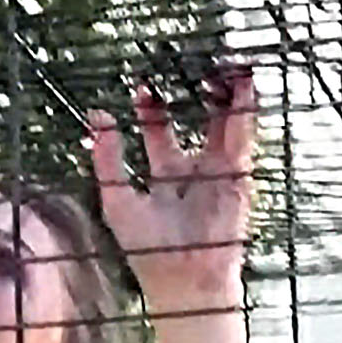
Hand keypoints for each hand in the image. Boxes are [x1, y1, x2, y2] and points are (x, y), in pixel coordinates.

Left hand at [88, 65, 256, 342]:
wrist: (183, 281)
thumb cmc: (148, 252)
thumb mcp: (116, 200)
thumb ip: (107, 160)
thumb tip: (96, 118)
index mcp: (166, 176)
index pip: (160, 131)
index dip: (151, 107)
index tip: (141, 83)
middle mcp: (196, 172)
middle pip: (200, 121)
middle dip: (197, 92)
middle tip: (190, 62)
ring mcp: (220, 174)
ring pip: (227, 124)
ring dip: (228, 94)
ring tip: (225, 63)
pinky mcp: (240, 179)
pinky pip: (245, 139)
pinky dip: (245, 113)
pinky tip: (244, 86)